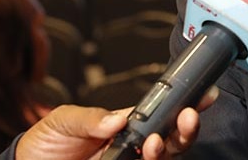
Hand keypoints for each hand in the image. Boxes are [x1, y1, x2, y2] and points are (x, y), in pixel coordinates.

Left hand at [15, 87, 217, 159]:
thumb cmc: (47, 142)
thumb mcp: (63, 120)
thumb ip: (90, 118)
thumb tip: (118, 119)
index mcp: (125, 124)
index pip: (161, 114)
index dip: (184, 104)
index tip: (200, 95)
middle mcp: (133, 147)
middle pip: (171, 139)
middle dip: (186, 128)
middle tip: (189, 116)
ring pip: (162, 159)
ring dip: (166, 149)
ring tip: (156, 142)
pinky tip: (147, 155)